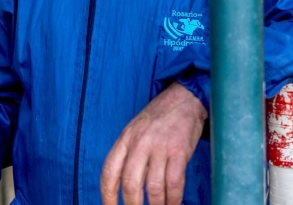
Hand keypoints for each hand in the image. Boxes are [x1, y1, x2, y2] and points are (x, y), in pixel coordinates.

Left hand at [100, 82, 207, 204]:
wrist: (184, 98)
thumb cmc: (159, 117)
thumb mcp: (135, 129)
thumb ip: (128, 152)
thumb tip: (123, 185)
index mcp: (125, 138)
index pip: (109, 171)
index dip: (107, 195)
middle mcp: (140, 143)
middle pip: (130, 184)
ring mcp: (160, 147)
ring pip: (153, 187)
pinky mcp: (179, 151)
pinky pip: (173, 183)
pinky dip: (173, 199)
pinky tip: (173, 204)